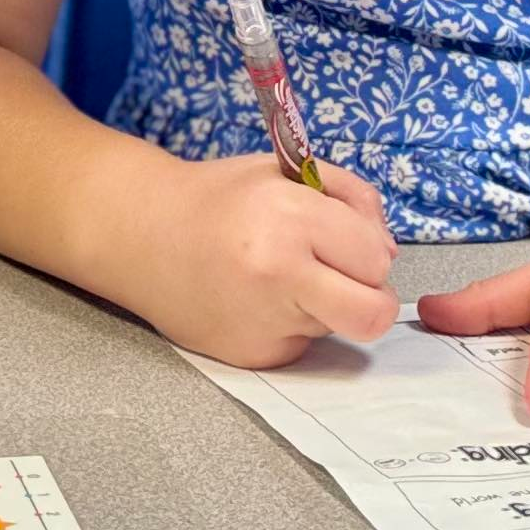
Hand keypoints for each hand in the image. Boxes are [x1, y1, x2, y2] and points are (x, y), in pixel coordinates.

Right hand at [115, 152, 398, 368]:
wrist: (141, 234)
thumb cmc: (220, 198)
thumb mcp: (287, 173)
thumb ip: (350, 199)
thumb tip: (388, 254)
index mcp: (289, 218)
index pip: (376, 258)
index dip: (367, 249)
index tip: (345, 241)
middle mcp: (278, 275)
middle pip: (372, 314)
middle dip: (370, 297)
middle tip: (342, 277)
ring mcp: (263, 322)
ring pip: (337, 328)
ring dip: (323, 305)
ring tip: (276, 278)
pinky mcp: (252, 356)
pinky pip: (302, 345)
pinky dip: (292, 324)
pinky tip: (256, 300)